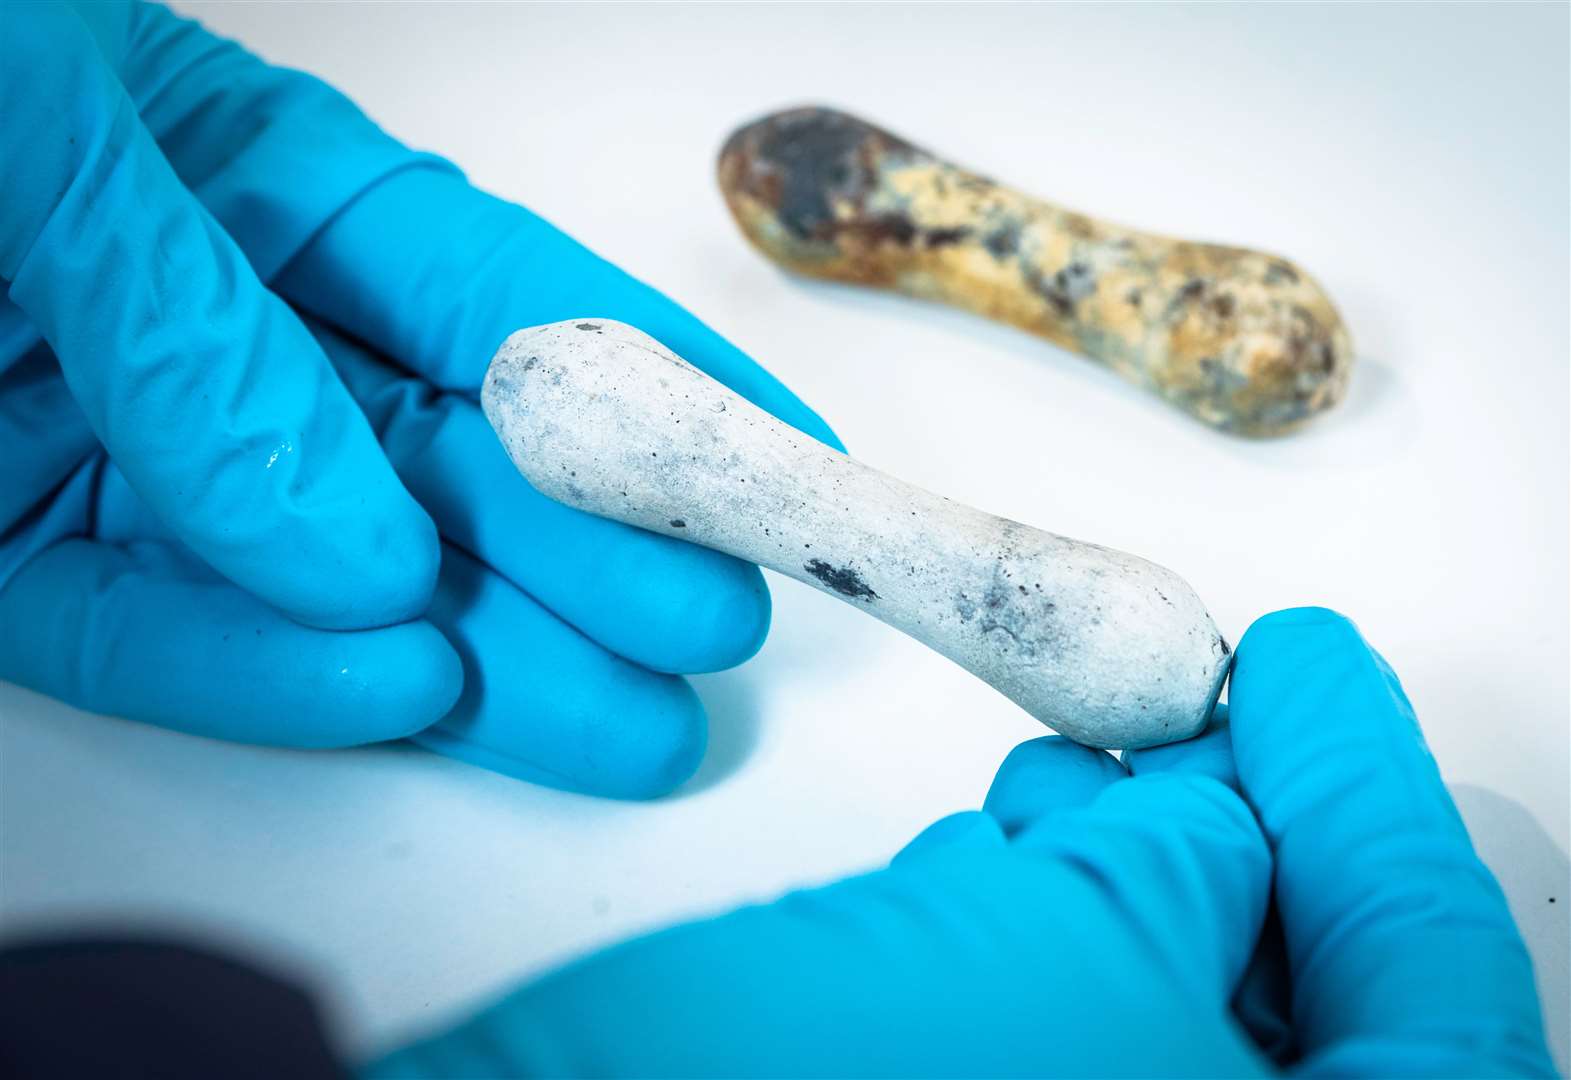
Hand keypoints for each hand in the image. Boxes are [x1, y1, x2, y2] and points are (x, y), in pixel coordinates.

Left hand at [0, 2, 837, 795]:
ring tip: (628, 727)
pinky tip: (397, 696)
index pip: (498, 297)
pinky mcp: (14, 556)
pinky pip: (144, 639)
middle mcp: (212, 329)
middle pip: (444, 460)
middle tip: (711, 624)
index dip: (657, 380)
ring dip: (482, 659)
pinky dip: (259, 680)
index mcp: (252, 183)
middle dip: (593, 550)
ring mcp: (117, 452)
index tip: (785, 455)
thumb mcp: (47, 126)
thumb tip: (367, 548)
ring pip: (331, 582)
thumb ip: (201, 332)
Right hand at [365, 609, 1554, 1076]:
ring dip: (1142, 872)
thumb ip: (1195, 852)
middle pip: (1312, 1022)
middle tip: (1227, 695)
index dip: (1378, 817)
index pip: (1437, 1013)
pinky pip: (1060, 1028)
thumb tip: (1218, 798)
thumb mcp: (1069, 948)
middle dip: (1261, 841)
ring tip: (1089, 756)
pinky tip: (1004, 841)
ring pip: (1171, 1021)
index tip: (1311, 669)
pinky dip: (1047, 922)